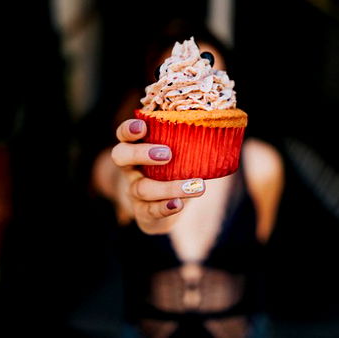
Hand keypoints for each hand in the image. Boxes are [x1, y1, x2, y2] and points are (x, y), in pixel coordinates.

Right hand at [110, 118, 205, 233]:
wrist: (164, 205)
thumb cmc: (173, 169)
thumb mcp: (176, 153)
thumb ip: (186, 142)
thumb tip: (218, 129)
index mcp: (136, 147)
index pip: (124, 134)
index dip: (129, 130)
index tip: (143, 127)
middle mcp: (130, 167)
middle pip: (121, 156)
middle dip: (141, 154)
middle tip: (167, 154)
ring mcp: (133, 190)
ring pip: (142, 188)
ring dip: (169, 187)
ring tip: (196, 186)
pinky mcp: (142, 211)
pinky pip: (150, 210)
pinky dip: (165, 207)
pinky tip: (179, 204)